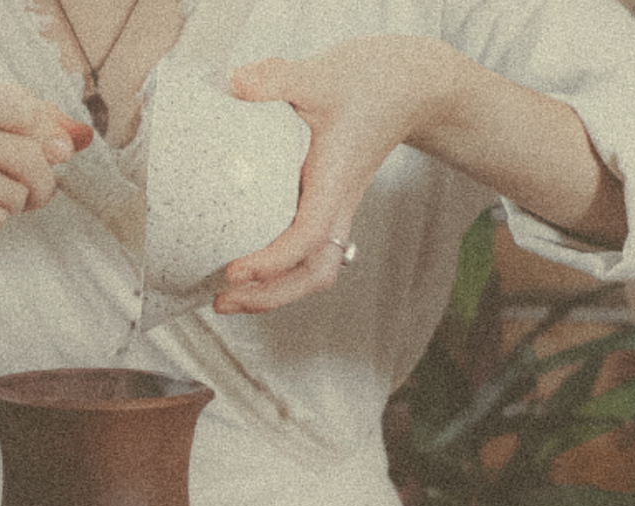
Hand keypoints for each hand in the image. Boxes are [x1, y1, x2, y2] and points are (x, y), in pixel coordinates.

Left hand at [214, 36, 457, 313]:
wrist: (412, 87)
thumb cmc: (374, 81)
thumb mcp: (321, 74)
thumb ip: (277, 78)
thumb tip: (234, 82)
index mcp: (335, 183)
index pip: (307, 238)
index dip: (271, 262)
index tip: (233, 270)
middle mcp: (338, 206)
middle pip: (315, 275)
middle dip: (270, 296)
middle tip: (222, 301)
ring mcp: (336, 210)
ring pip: (313, 271)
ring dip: (274, 292)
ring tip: (229, 297)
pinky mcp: (329, 206)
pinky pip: (306, 252)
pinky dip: (278, 270)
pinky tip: (247, 267)